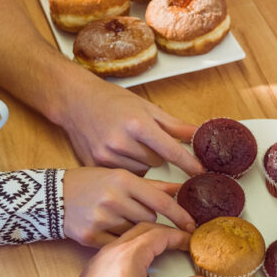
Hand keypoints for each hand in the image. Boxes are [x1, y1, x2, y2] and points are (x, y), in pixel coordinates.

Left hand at [50, 223, 205, 276]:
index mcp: (131, 255)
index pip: (161, 234)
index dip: (181, 237)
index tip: (194, 243)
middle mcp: (115, 249)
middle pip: (145, 228)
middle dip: (167, 233)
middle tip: (183, 243)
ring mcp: (102, 257)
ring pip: (130, 235)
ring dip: (151, 238)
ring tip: (167, 250)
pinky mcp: (95, 266)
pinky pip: (119, 246)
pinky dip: (136, 247)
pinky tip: (143, 263)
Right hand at [57, 82, 203, 176]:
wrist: (75, 101)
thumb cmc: (112, 100)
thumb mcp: (145, 107)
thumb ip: (174, 125)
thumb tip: (199, 134)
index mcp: (137, 124)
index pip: (171, 151)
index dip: (189, 163)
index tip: (201, 173)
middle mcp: (121, 142)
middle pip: (157, 163)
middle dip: (157, 154)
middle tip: (144, 140)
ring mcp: (106, 156)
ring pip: (141, 171)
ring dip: (141, 163)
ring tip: (128, 144)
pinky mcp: (94, 165)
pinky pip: (123, 176)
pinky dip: (126, 169)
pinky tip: (118, 153)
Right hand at [62, 167, 194, 246]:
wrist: (51, 197)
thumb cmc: (89, 183)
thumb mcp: (119, 176)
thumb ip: (151, 184)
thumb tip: (180, 189)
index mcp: (123, 179)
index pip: (161, 201)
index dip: (180, 215)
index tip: (191, 225)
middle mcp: (113, 198)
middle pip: (150, 220)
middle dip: (151, 220)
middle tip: (142, 216)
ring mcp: (101, 218)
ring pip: (136, 233)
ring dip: (135, 230)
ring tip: (120, 220)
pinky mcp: (91, 236)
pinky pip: (119, 245)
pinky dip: (120, 241)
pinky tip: (112, 231)